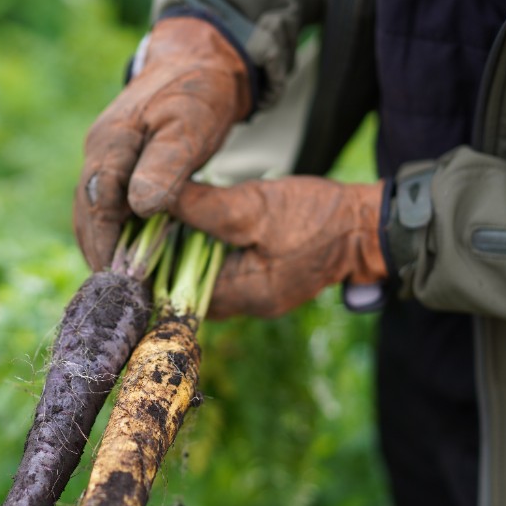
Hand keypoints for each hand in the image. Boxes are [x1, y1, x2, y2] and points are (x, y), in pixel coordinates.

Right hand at [74, 17, 252, 270]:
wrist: (199, 65)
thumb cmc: (198, 94)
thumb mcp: (188, 127)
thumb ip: (164, 166)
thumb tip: (138, 209)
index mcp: (110, 143)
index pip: (97, 204)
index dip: (105, 245)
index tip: (118, 281)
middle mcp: (99, 154)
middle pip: (87, 216)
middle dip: (101, 257)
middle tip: (121, 299)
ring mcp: (105, 162)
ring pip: (95, 216)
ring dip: (106, 251)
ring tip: (126, 291)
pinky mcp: (118, 170)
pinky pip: (109, 211)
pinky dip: (118, 238)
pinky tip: (134, 263)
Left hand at [171, 177, 386, 318]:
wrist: (368, 226)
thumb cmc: (316, 215)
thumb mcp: (254, 205)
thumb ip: (204, 206)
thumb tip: (155, 200)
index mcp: (245, 295)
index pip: (180, 291)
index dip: (155, 263)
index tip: (136, 235)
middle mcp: (249, 305)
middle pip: (190, 289)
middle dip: (170, 258)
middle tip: (150, 224)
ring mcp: (259, 296)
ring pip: (207, 279)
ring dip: (190, 253)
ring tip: (172, 221)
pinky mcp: (267, 281)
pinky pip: (227, 272)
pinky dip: (212, 252)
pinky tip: (203, 226)